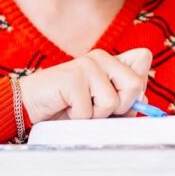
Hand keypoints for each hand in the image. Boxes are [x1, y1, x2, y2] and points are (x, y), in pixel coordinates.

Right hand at [18, 48, 152, 123]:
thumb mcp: (100, 105)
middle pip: (135, 84)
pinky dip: (78, 118)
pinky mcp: (73, 78)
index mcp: (110, 60)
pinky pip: (90, 111)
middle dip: (121, 106)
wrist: (29, 105)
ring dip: (96, 115)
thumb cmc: (67, 107)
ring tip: (79, 107)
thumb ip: (123, 101)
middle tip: (98, 108)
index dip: (139, 83)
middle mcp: (101, 57)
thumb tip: (144, 100)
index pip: (143, 57)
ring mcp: (87, 66)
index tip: (122, 97)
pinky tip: (66, 108)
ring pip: (113, 102)